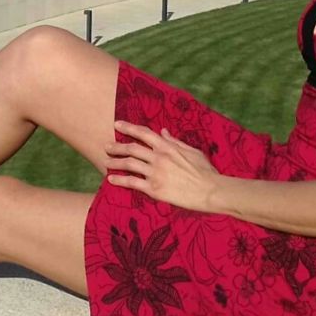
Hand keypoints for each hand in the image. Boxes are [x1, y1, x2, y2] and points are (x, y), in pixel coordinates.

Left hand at [105, 121, 220, 211]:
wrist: (210, 190)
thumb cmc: (205, 170)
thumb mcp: (191, 151)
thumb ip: (174, 141)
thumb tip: (163, 131)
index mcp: (167, 146)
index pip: (143, 133)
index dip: (128, 127)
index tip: (117, 124)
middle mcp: (159, 157)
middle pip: (132, 148)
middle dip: (117, 146)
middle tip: (106, 146)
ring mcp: (156, 173)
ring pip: (129, 164)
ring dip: (115, 162)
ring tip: (105, 161)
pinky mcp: (155, 189)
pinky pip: (132, 183)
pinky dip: (120, 180)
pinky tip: (111, 179)